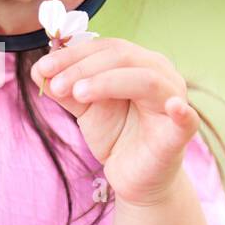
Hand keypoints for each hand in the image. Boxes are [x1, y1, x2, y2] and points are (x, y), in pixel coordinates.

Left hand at [30, 37, 198, 206]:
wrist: (133, 177)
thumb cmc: (115, 134)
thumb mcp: (85, 108)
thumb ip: (65, 89)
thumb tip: (38, 70)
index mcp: (138, 62)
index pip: (105, 48)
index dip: (72, 55)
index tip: (43, 67)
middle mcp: (161, 74)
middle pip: (122, 57)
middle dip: (83, 68)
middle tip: (55, 84)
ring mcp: (174, 101)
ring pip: (145, 79)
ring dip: (108, 82)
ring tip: (78, 94)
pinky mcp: (180, 133)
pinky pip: (187, 119)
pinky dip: (182, 112)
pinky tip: (174, 107)